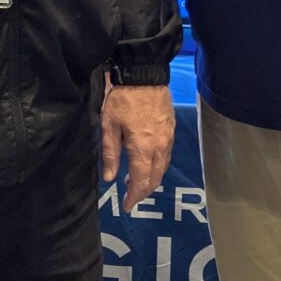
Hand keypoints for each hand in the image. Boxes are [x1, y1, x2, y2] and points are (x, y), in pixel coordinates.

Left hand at [101, 83, 175, 210]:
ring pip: (163, 168)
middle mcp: (160, 147)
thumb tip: (109, 178)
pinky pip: (166, 156)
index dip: (134, 197)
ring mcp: (168, 139)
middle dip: (143, 191)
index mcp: (143, 148)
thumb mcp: (108, 126)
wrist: (145, 74)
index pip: (141, 182)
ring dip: (150, 179)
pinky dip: (157, 166)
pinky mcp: (171, 130)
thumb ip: (110, 154)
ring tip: (135, 180)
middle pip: (155, 179)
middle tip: (129, 195)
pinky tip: (146, 163)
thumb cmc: (122, 99)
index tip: (127, 206)